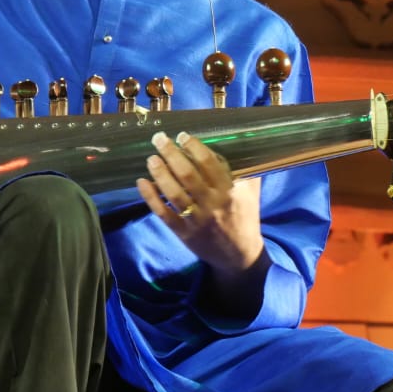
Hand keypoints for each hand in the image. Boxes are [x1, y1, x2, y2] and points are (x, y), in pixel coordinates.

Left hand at [137, 131, 263, 277]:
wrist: (239, 255)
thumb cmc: (245, 216)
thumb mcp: (250, 190)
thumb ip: (243, 167)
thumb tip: (234, 140)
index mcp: (230, 191)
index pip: (209, 163)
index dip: (194, 147)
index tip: (182, 136)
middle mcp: (213, 204)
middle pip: (188, 175)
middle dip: (171, 154)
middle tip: (159, 139)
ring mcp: (197, 220)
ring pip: (174, 194)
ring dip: (160, 174)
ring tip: (151, 159)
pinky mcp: (184, 233)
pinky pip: (164, 213)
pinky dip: (151, 197)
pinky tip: (142, 182)